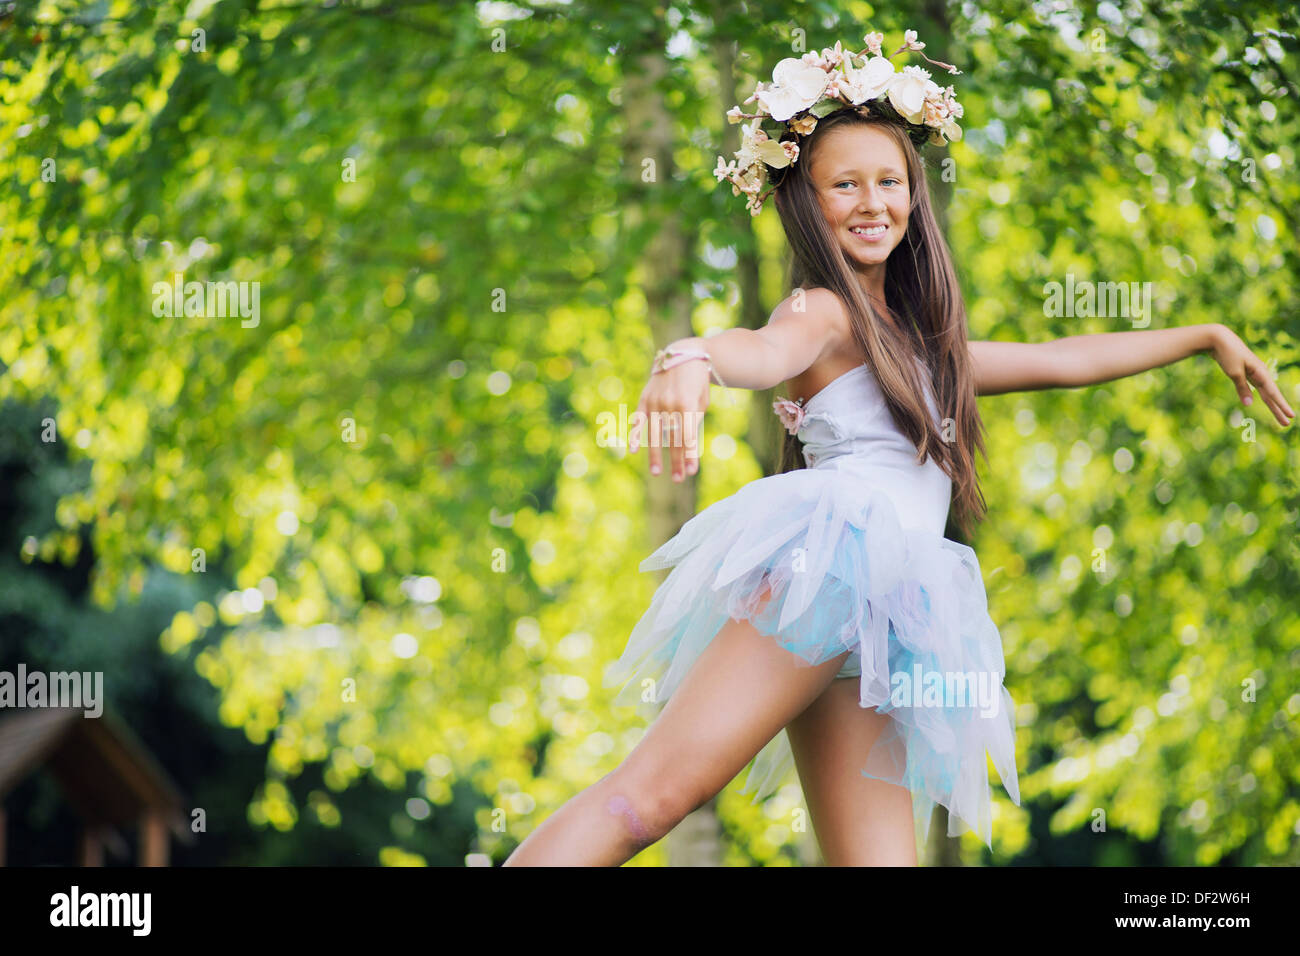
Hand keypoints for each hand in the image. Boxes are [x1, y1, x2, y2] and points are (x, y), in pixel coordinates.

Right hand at [629, 357, 710, 480]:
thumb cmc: (696, 382)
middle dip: (676, 461)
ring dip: (656, 454)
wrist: (683, 355)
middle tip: (679, 479)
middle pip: (672, 439)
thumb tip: (685, 447)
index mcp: (687, 405)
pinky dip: (636, 435)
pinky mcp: (645, 398)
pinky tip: (634, 450)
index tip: (691, 472)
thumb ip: (694, 422)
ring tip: (657, 472)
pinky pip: (639, 420)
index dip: (689, 456)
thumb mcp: (701, 401)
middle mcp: (669, 404)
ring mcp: (655, 402)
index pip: (688, 437)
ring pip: (655, 434)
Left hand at [1209, 325, 1293, 426]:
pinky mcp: (1245, 372)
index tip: (1291, 416)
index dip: (1281, 405)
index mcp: (1260, 372)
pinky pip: (1256, 388)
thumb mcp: (1234, 372)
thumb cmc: (1227, 354)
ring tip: (1279, 417)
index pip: (1272, 393)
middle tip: (1286, 424)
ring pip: (1264, 393)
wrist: (1218, 339)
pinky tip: (1264, 401)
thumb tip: (1249, 405)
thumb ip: (1242, 388)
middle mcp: (1260, 373)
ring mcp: (1253, 373)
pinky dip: (1262, 396)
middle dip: (1278, 410)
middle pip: (1271, 395)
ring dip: (1271, 405)